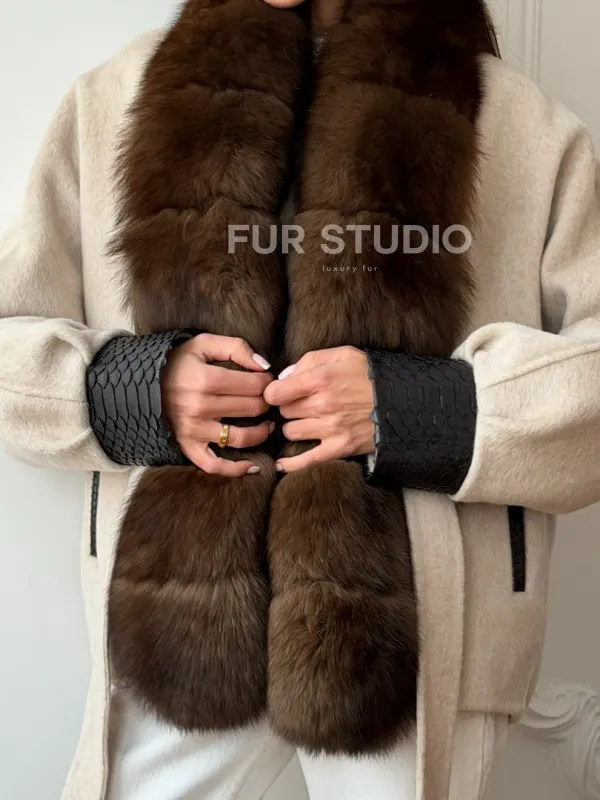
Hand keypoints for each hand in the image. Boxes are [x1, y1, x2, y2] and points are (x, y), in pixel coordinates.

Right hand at [161, 333, 273, 475]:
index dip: (269, 382)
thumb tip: (264, 366)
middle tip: (269, 400)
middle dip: (267, 403)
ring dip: (262, 432)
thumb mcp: (203, 343)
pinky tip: (253, 466)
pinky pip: (214, 465)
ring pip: (241, 437)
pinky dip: (235, 469)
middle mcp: (200, 407)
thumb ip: (236, 347)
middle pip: (252, 408)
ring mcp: (194, 430)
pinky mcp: (187, 446)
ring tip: (268, 425)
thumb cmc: (177, 362)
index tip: (268, 381)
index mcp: (206, 379)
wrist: (139, 382)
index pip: (255, 384)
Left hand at [263, 346, 374, 472]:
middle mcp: (322, 405)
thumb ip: (311, 360)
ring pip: (291, 432)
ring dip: (295, 427)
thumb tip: (285, 376)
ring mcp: (330, 429)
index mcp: (321, 379)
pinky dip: (291, 464)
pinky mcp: (339, 448)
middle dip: (289, 407)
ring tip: (307, 422)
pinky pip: (306, 461)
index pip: (276, 392)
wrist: (404, 401)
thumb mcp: (344, 354)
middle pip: (284, 412)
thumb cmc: (371, 375)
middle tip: (301, 404)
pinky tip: (282, 464)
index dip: (274, 392)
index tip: (280, 393)